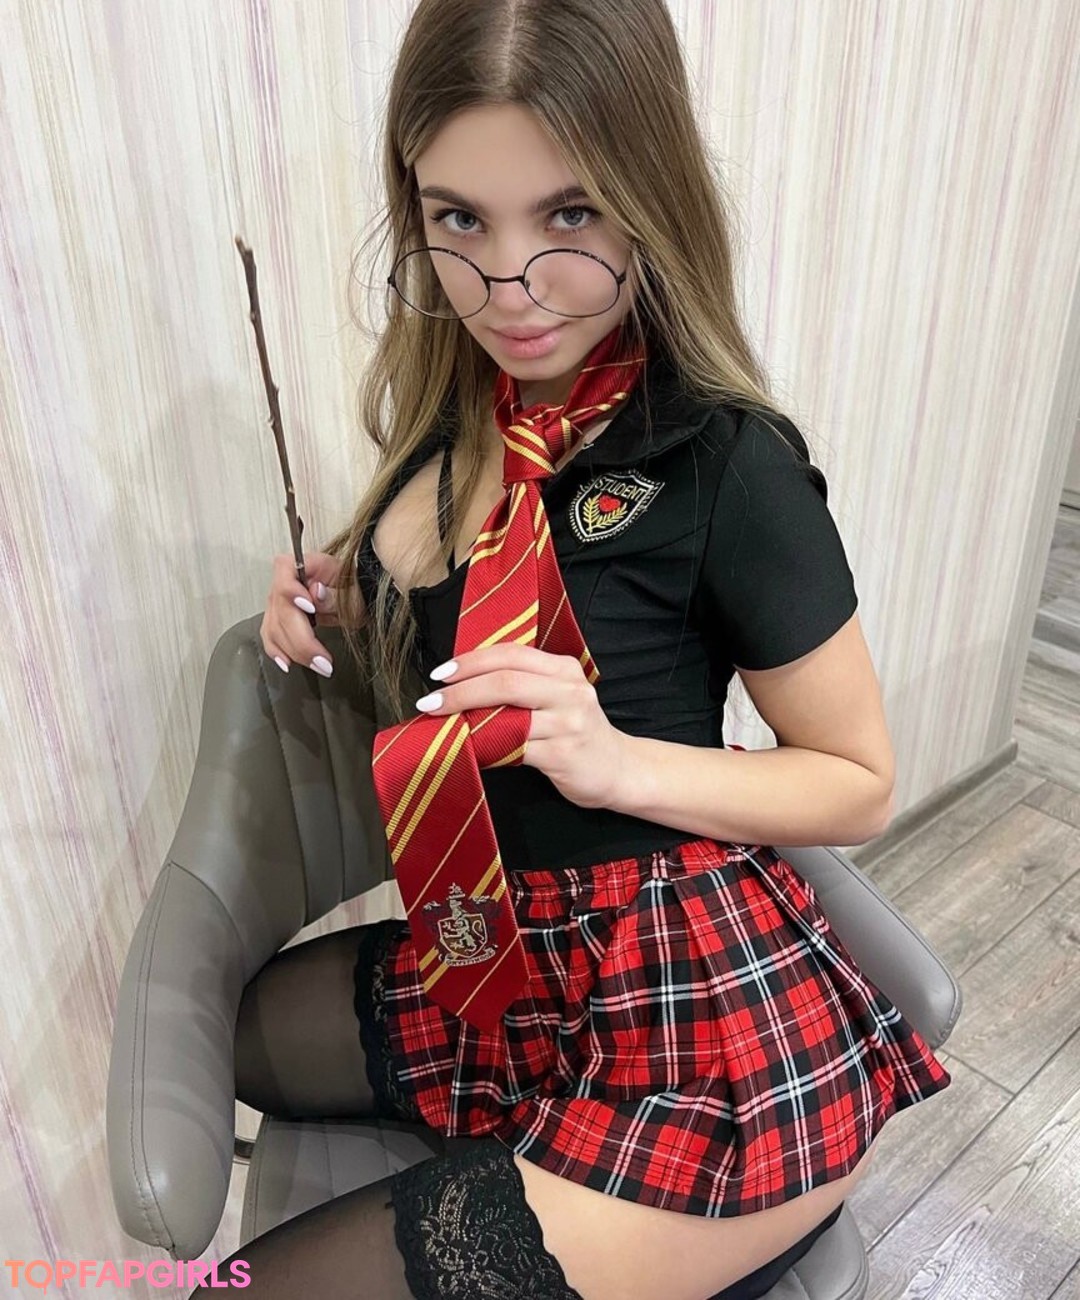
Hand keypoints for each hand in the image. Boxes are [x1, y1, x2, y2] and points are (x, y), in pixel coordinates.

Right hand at [260, 551, 345, 676]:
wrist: (357, 597)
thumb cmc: (356, 591)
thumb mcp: (354, 593)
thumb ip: (333, 594)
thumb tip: (315, 592)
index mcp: (307, 565)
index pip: (284, 569)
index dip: (291, 590)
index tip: (309, 608)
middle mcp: (287, 581)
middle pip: (281, 609)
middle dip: (301, 640)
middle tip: (323, 660)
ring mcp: (280, 601)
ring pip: (274, 627)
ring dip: (295, 651)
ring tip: (319, 665)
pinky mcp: (279, 618)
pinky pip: (271, 636)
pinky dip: (279, 651)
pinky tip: (288, 662)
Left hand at [413, 644, 627, 808]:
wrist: (619, 769)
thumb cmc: (577, 731)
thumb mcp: (558, 696)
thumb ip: (522, 684)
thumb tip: (463, 683)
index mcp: (564, 669)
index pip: (511, 654)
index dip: (471, 661)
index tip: (440, 673)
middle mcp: (570, 691)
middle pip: (506, 681)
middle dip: (461, 690)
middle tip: (430, 701)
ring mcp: (568, 723)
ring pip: (507, 716)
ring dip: (467, 720)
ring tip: (441, 724)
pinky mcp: (563, 755)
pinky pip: (513, 749)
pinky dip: (485, 747)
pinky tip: (468, 748)